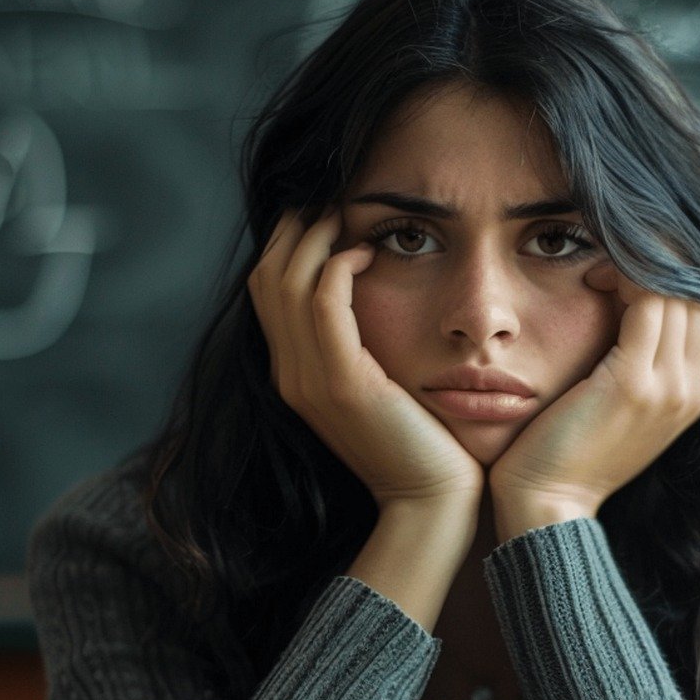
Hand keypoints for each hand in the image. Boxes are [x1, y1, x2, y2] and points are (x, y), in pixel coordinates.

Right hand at [247, 206, 484, 509]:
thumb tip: (370, 298)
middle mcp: (291, 375)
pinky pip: (325, 303)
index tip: (323, 213)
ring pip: (288, 282)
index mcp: (296, 375)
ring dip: (314, 237)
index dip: (288, 244)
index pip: (269, 291)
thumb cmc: (422, 444)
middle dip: (293, 229)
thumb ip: (361, 348)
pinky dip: (339, 266)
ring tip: (345, 213)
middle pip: (268, 277)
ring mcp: (310, 380)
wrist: (431, 501)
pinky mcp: (342, 383)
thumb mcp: (380, 388)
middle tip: (329, 198)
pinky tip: (367, 251)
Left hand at [488, 264, 699, 515]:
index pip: (695, 313)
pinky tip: (590, 274)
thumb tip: (614, 313)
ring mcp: (668, 387)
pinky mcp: (634, 382)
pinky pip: (645, 301)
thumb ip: (626, 370)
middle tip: (609, 249)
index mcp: (687, 398)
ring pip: (673, 291)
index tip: (617, 265)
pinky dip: (622, 275)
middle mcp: (689, 391)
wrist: (547, 508)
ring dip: (636, 263)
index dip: (663, 277)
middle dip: (655, 262)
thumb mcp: (608, 411)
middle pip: (692, 296)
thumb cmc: (561, 458)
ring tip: (597, 261)